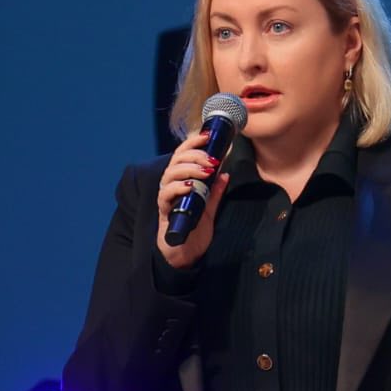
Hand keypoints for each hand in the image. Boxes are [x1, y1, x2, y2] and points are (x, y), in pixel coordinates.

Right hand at [156, 129, 231, 269]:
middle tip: (212, 159)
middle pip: (175, 161)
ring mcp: (166, 199)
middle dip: (194, 155)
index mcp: (181, 181)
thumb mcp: (209, 207)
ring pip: (170, 175)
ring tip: (206, 171)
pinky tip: (191, 186)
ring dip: (189, 169)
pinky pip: (166, 195)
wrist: (185, 254)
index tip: (207, 135)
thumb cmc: (194, 229)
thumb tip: (225, 173)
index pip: (182, 155)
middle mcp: (171, 186)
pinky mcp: (164, 212)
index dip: (193, 143)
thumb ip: (215, 191)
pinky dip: (178, 188)